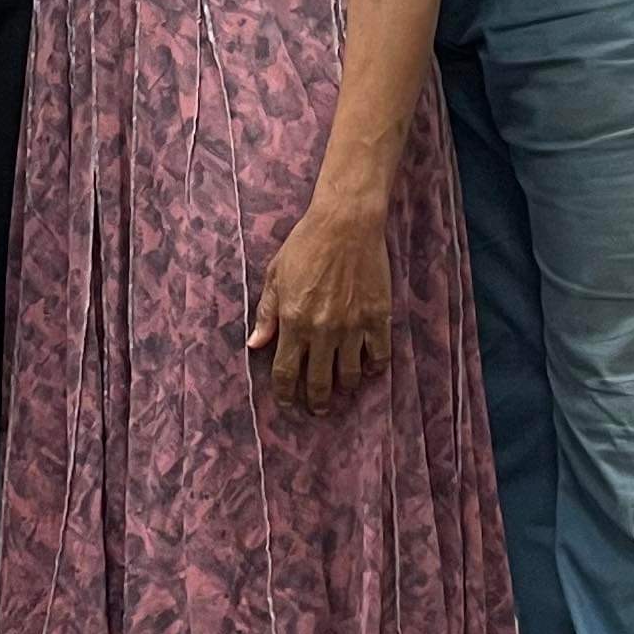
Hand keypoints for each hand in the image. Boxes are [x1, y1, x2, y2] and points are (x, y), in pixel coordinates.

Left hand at [248, 198, 393, 414]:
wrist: (346, 223)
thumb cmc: (306, 245)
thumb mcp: (276, 276)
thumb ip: (267, 313)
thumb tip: (255, 344)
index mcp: (294, 321)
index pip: (286, 372)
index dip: (285, 394)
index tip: (288, 403)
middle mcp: (323, 330)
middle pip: (318, 382)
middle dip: (316, 401)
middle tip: (317, 409)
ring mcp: (352, 326)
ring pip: (349, 374)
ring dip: (343, 387)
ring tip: (341, 389)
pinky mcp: (377, 317)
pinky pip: (378, 356)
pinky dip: (373, 368)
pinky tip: (367, 369)